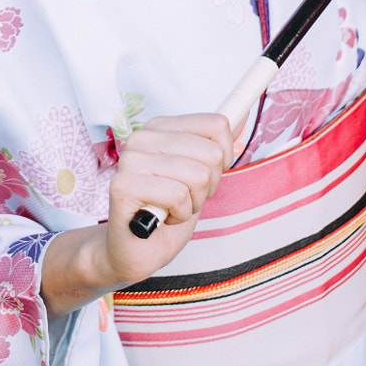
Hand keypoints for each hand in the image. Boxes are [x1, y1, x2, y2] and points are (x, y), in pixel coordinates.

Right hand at [40, 113, 232, 317]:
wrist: (134, 250)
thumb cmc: (167, 212)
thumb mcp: (200, 174)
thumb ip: (215, 144)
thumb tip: (242, 115)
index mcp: (160, 128)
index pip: (216, 125)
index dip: (224, 157)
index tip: (207, 175)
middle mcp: (142, 137)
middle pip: (212, 154)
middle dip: (207, 186)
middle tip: (183, 198)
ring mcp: (129, 160)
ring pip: (198, 175)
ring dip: (192, 203)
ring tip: (171, 208)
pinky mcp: (123, 186)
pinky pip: (178, 195)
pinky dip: (179, 215)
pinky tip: (161, 218)